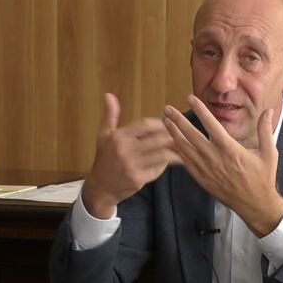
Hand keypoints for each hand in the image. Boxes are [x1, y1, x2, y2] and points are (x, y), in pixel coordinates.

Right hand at [83, 93, 181, 218]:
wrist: (100, 187)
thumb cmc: (104, 159)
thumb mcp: (104, 136)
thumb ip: (110, 115)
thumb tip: (109, 94)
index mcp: (118, 137)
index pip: (145, 124)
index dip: (160, 123)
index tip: (168, 124)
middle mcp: (125, 150)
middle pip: (157, 139)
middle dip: (172, 136)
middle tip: (181, 135)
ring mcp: (132, 166)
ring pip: (162, 155)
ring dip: (174, 151)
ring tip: (182, 147)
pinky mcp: (138, 179)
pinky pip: (158, 169)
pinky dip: (166, 164)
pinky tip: (173, 161)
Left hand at [163, 95, 282, 236]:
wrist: (255, 205)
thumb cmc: (262, 178)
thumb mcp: (269, 153)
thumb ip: (265, 131)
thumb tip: (268, 112)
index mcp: (230, 149)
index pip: (211, 125)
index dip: (199, 110)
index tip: (190, 98)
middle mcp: (215, 158)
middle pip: (191, 135)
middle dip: (178, 121)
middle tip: (167, 109)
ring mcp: (206, 170)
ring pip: (185, 149)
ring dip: (173, 134)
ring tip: (164, 122)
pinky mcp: (202, 179)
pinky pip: (186, 163)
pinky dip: (176, 152)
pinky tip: (169, 143)